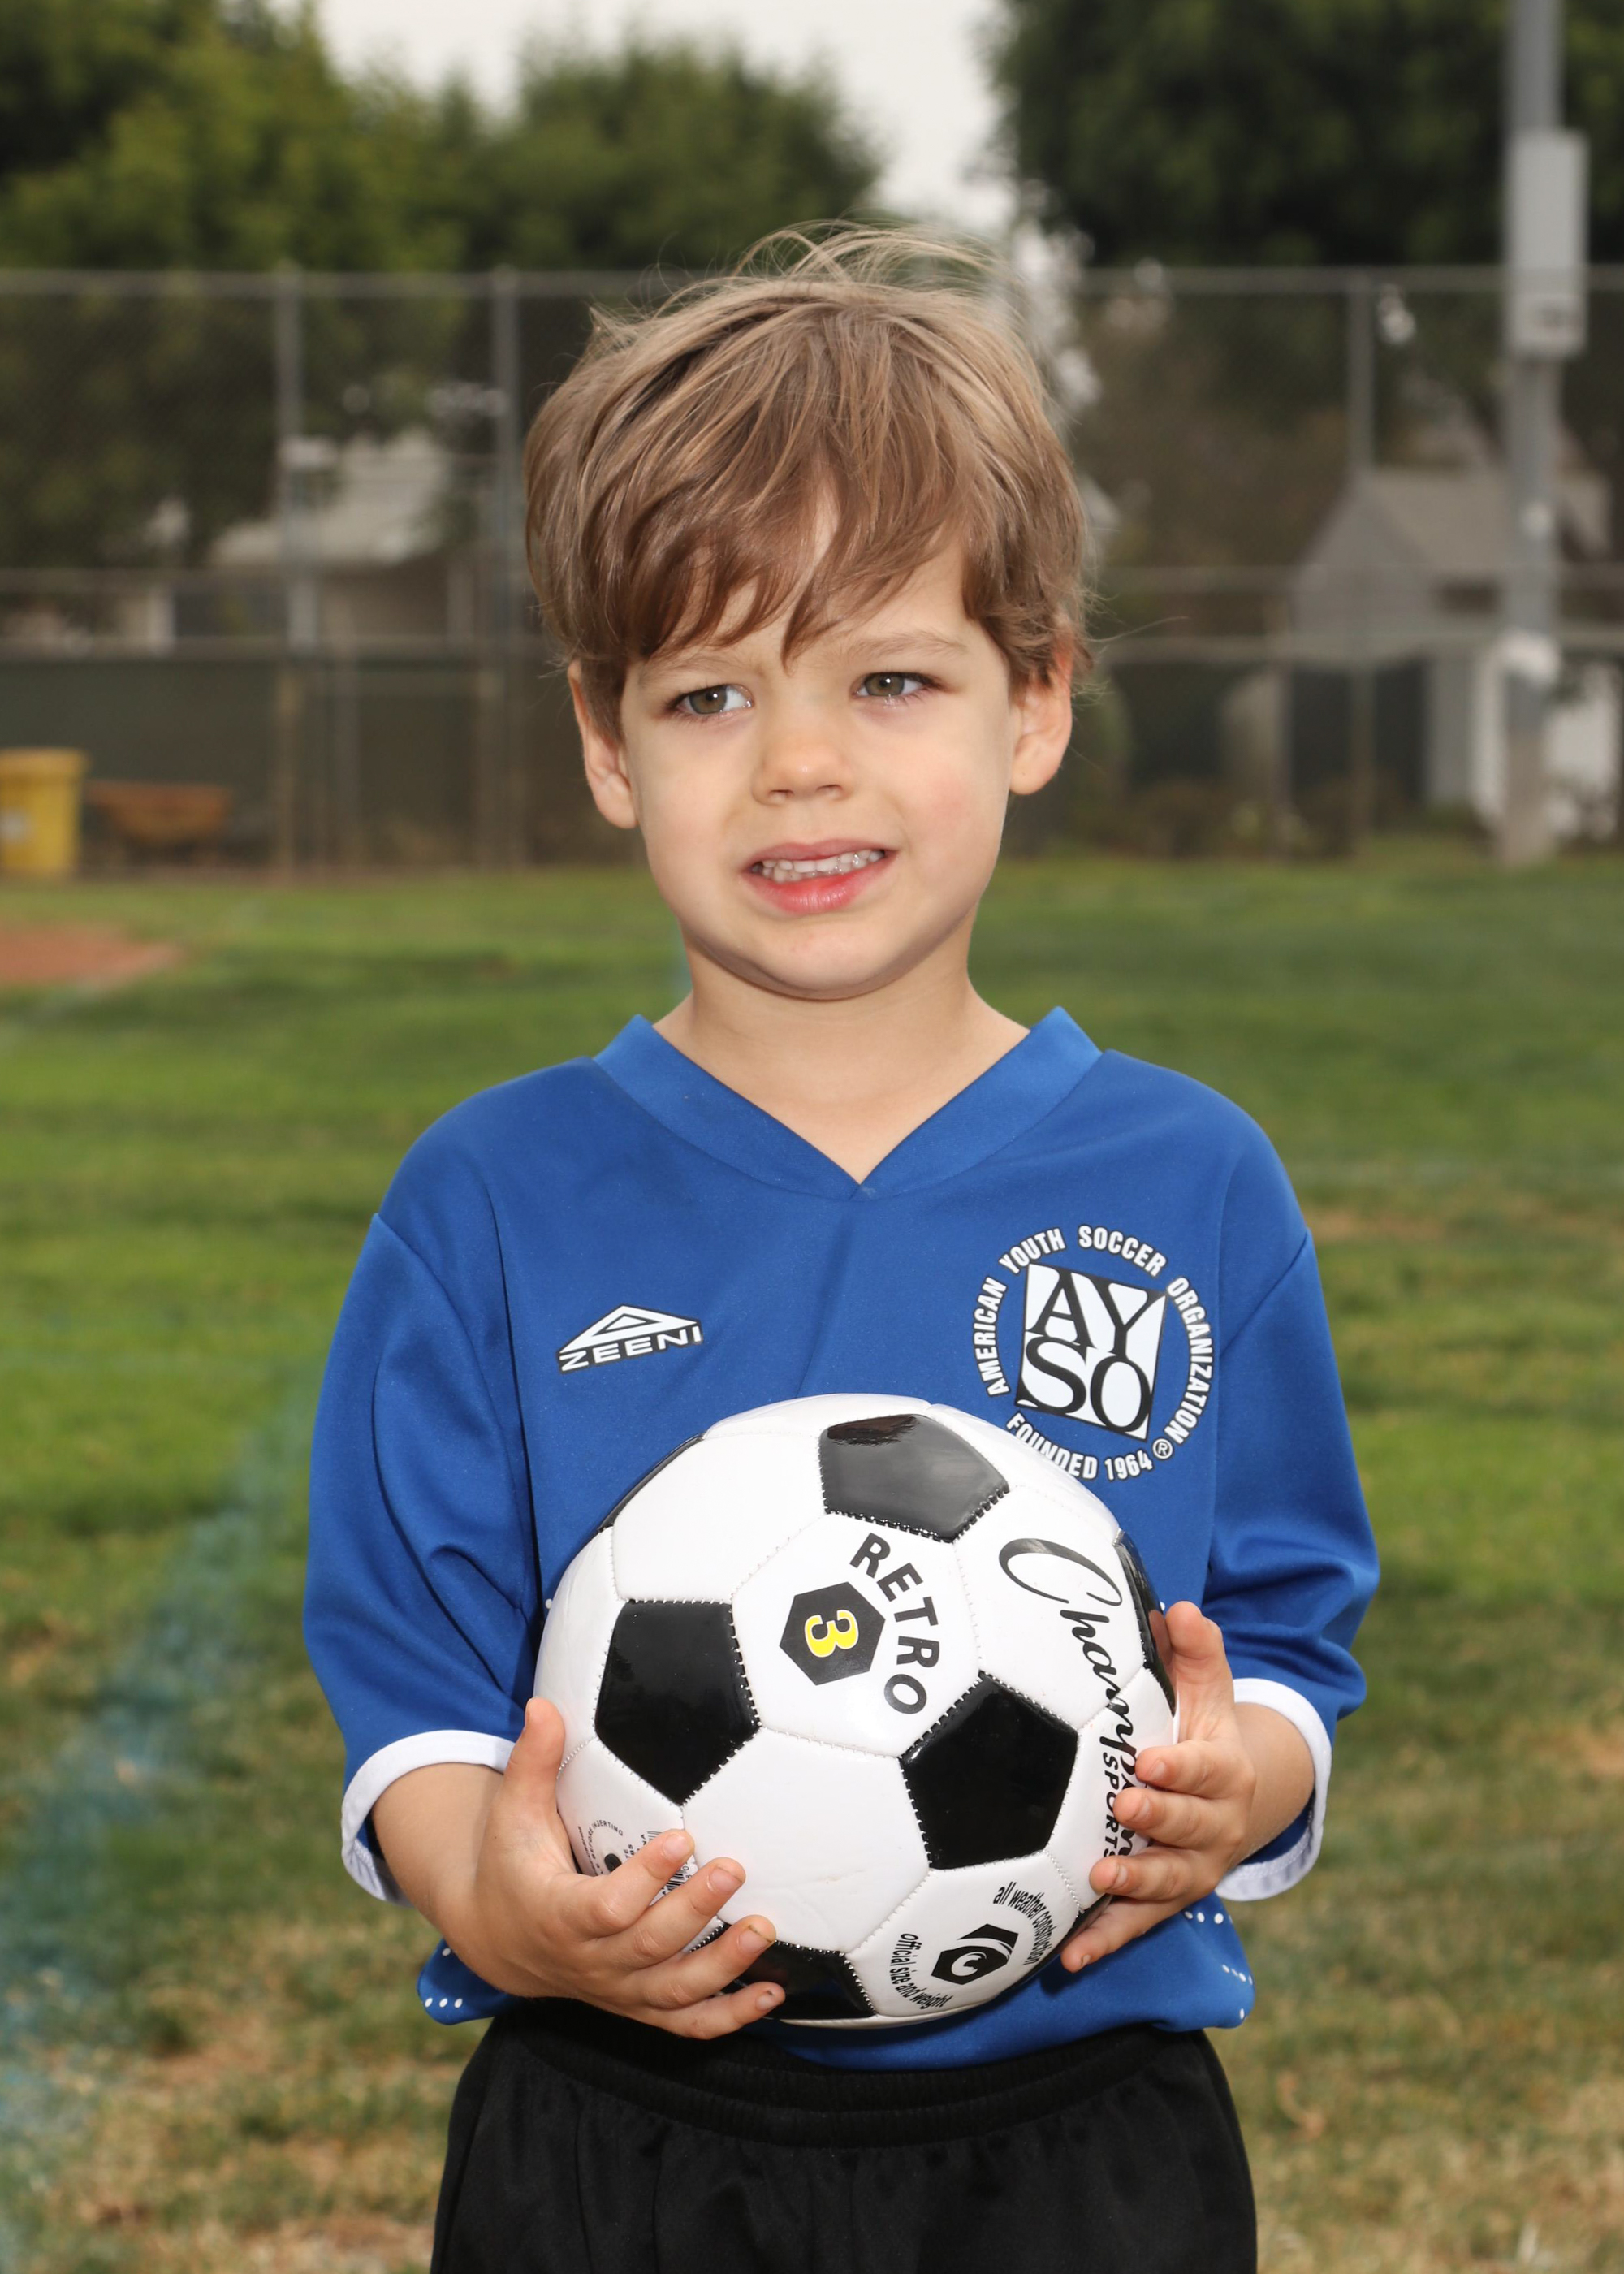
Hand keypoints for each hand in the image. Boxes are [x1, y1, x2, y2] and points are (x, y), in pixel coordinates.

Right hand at [374, 1698, 783, 2039]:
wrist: (502, 1942)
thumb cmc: (513, 1865)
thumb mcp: (513, 1815)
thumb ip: (532, 1762)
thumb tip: (543, 1703)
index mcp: (558, 1916)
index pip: (606, 1907)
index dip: (646, 1878)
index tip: (683, 1835)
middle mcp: (590, 1963)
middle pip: (649, 1947)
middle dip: (695, 1910)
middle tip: (735, 1868)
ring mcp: (618, 1991)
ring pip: (674, 1991)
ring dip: (723, 1965)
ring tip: (765, 1928)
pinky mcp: (639, 2006)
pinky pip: (685, 2022)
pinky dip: (728, 2014)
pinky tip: (771, 1995)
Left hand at [1058, 1601, 1310, 1970]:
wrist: (1238, 1802)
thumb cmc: (1205, 1733)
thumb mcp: (1208, 1691)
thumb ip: (1196, 1650)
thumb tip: (1179, 1606)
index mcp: (1224, 1771)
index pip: (1203, 1768)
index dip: (1179, 1766)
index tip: (1147, 1759)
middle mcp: (1213, 1826)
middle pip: (1187, 1826)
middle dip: (1157, 1820)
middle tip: (1121, 1809)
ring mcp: (1191, 1870)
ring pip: (1165, 1883)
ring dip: (1133, 1886)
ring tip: (1097, 1881)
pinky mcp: (1167, 1903)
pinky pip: (1137, 1927)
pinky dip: (1105, 1942)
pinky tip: (1068, 1956)